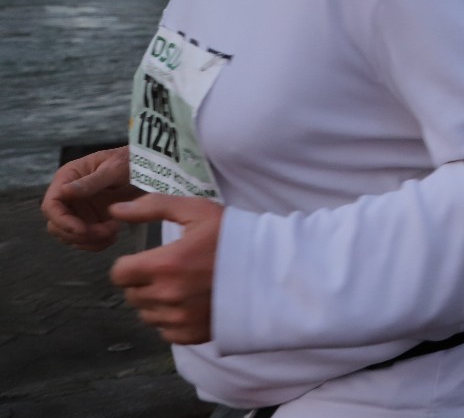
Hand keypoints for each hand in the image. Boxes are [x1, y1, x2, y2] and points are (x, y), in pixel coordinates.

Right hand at [41, 146, 140, 251]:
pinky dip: (97, 243)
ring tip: (114, 232)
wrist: (151, 167)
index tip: (81, 230)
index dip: (62, 221)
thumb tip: (63, 192)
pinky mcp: (92, 220)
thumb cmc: (131, 161)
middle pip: (57, 225)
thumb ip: (90, 182)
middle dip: (79, 234)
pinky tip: (113, 236)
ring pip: (70, 235)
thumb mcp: (114, 168)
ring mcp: (80, 209)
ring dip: (89, 240)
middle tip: (106, 232)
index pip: (51, 205)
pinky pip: (85, 239)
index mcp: (68, 178)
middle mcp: (69, 195)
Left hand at [108, 195, 223, 343]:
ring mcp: (179, 319)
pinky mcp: (191, 335)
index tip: (151, 259)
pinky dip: (172, 319)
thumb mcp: (197, 211)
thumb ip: (154, 207)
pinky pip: (164, 330)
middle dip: (144, 282)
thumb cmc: (233, 236)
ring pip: (146, 313)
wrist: (270, 268)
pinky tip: (192, 303)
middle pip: (132, 294)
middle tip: (171, 271)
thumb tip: (115, 210)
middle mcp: (167, 295)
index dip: (131, 264)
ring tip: (184, 287)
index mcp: (164, 264)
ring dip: (157, 301)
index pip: (120, 273)